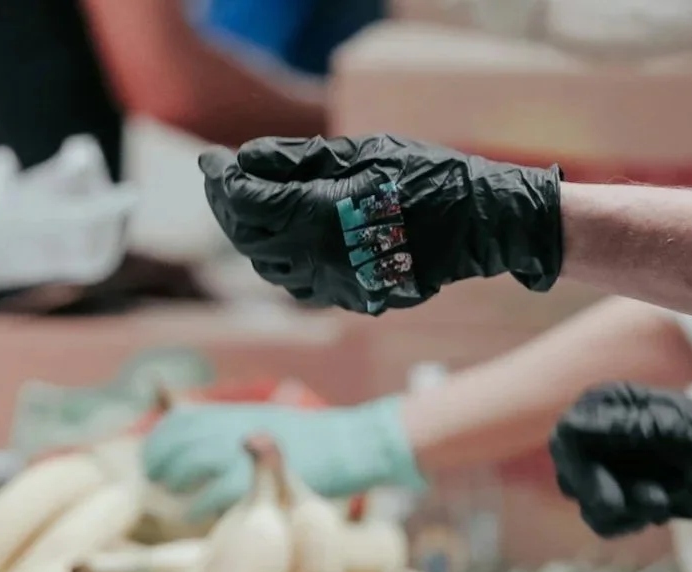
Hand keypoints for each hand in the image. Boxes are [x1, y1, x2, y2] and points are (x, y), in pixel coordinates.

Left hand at [143, 396, 422, 518]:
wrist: (351, 445)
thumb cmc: (311, 443)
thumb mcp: (268, 424)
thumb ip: (235, 433)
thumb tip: (201, 442)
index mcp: (235, 413)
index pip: (177, 420)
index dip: (158, 441)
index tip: (152, 461)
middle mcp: (234, 426)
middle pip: (176, 442)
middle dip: (159, 463)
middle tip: (156, 481)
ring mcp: (245, 451)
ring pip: (187, 463)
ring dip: (173, 482)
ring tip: (173, 497)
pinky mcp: (256, 479)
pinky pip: (211, 495)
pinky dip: (196, 507)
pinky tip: (193, 517)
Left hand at [199, 135, 561, 313]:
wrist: (481, 224)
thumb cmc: (428, 176)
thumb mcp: (361, 152)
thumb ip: (297, 159)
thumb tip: (246, 160)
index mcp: (320, 218)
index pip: (247, 203)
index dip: (222, 181)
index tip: (210, 161)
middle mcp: (321, 260)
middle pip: (249, 238)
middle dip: (228, 207)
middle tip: (220, 179)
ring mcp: (337, 287)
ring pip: (269, 267)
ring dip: (250, 236)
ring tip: (246, 203)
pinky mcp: (353, 299)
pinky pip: (299, 284)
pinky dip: (280, 258)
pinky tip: (282, 236)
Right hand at [552, 383, 691, 536]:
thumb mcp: (683, 436)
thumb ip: (629, 431)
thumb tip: (572, 428)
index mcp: (612, 403)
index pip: (568, 438)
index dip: (582, 474)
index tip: (613, 502)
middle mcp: (603, 429)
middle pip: (570, 474)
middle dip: (607, 498)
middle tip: (654, 504)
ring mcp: (610, 461)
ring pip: (585, 502)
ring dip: (624, 514)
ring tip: (664, 504)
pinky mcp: (621, 489)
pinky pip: (602, 518)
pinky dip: (628, 523)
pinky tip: (660, 512)